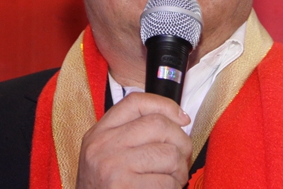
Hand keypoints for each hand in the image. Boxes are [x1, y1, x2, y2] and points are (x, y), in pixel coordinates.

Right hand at [76, 92, 192, 188]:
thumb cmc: (104, 187)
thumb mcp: (106, 154)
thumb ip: (131, 135)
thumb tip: (178, 120)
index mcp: (99, 132)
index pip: (136, 102)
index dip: (166, 106)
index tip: (183, 119)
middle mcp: (103, 145)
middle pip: (158, 125)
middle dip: (181, 141)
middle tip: (183, 157)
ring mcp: (113, 166)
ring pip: (169, 154)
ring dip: (180, 170)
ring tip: (174, 179)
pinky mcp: (124, 187)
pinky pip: (167, 182)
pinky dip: (173, 188)